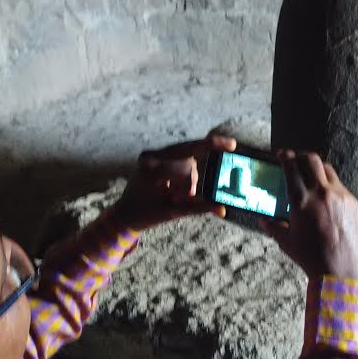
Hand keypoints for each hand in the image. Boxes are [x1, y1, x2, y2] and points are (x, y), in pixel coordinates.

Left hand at [110, 133, 236, 231]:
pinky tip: (172, 186)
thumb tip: (222, 209)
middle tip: (174, 198)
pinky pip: (181, 158)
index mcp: (152, 169)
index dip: (202, 164)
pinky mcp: (156, 155)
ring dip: (186, 180)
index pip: (187, 166)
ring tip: (171, 195)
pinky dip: (182, 175)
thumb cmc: (147, 214)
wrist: (125, 213)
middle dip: (189, 182)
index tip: (232, 144)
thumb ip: (197, 208)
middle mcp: (151, 156)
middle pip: (189, 161)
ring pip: (187, 161)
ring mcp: (153, 154)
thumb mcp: (172, 212)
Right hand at [261, 151, 357, 280]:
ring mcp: (339, 195)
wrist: (340, 269)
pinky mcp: (352, 202)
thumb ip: (273, 227)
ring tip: (311, 175)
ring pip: (327, 170)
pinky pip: (339, 185)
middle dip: (301, 156)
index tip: (282, 154)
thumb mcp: (286, 242)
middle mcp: (321, 193)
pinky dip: (329, 185)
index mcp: (301, 201)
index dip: (285, 156)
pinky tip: (325, 196)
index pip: (292, 168)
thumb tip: (262, 220)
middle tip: (296, 160)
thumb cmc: (310, 257)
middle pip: (311, 160)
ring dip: (316, 168)